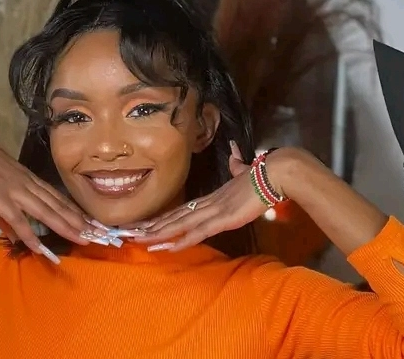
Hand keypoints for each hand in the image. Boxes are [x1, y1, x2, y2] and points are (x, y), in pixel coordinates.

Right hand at [0, 125, 89, 256]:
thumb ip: (9, 212)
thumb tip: (18, 236)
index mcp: (29, 179)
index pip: (59, 198)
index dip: (76, 211)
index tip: (92, 222)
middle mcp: (28, 184)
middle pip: (59, 205)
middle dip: (80, 221)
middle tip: (100, 233)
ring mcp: (16, 190)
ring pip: (47, 212)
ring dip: (66, 227)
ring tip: (83, 238)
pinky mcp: (1, 198)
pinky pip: (18, 220)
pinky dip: (30, 234)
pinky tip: (41, 247)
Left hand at [134, 142, 279, 251]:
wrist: (274, 172)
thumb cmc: (261, 174)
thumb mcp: (244, 172)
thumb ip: (237, 167)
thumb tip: (235, 157)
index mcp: (211, 197)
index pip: (180, 210)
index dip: (161, 218)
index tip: (144, 224)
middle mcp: (206, 204)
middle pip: (173, 217)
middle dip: (150, 227)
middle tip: (129, 233)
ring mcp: (213, 211)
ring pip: (179, 224)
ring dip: (158, 234)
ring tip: (139, 240)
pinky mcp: (223, 218)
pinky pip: (198, 232)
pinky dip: (182, 241)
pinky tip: (168, 247)